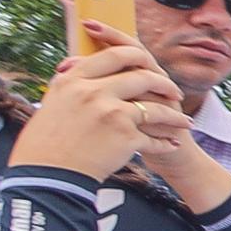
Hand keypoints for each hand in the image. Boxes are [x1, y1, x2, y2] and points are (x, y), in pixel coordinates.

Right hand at [13, 44, 185, 182]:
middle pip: (142, 76)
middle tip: (174, 92)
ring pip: (155, 107)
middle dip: (164, 83)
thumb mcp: (54, 102)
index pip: (113, 54)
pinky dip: (164, 143)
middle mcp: (93, 92)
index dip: (135, 55)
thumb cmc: (47, 142)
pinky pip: (154, 137)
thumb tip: (79, 65)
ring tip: (184, 122)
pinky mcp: (125, 136)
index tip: (146, 61)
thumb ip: (73, 83)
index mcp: (74, 80)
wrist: (49, 175)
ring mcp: (112, 113)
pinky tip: (171, 145)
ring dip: (174, 116)